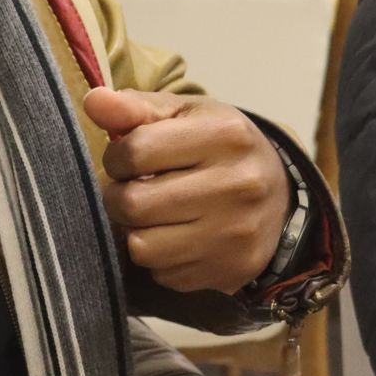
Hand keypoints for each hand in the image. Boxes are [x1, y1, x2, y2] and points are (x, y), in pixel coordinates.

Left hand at [83, 88, 289, 293]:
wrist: (280, 196)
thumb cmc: (221, 148)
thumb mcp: (187, 115)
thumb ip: (137, 107)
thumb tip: (94, 101)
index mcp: (225, 135)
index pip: (136, 151)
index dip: (116, 157)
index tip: (125, 159)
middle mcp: (237, 185)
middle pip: (134, 204)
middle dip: (120, 197)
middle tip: (132, 190)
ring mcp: (235, 233)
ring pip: (143, 246)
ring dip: (137, 231)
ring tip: (153, 215)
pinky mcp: (231, 270)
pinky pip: (164, 274)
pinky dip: (161, 258)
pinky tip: (177, 237)